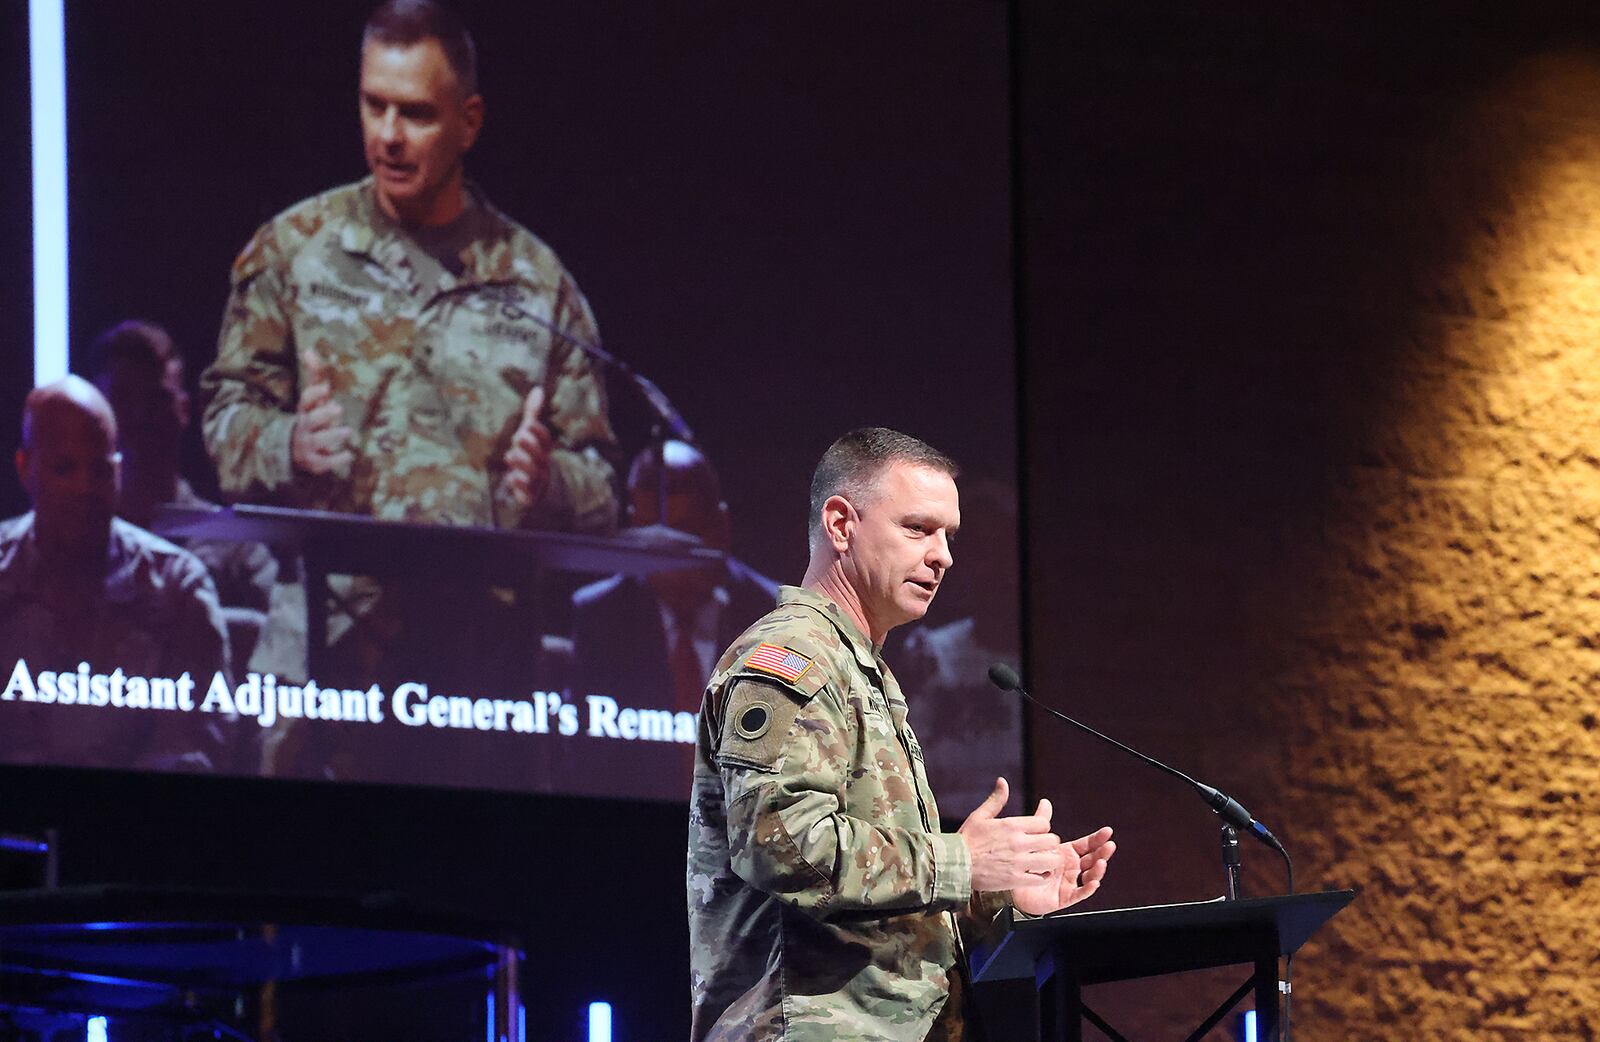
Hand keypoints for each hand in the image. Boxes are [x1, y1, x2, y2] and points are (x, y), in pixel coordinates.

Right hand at [291, 350, 353, 474]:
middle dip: (323, 414)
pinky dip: (336, 460)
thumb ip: (315, 377)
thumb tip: (309, 350)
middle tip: (338, 408)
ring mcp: (307, 445)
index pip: (306, 400)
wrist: (291, 451)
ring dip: (332, 435)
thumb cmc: (310, 419)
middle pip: (311, 420)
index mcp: (304, 411)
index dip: (314, 394)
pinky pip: (324, 462)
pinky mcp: (314, 462)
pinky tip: (349, 455)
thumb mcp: (312, 400)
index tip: (326, 389)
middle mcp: (304, 427)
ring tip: (348, 431)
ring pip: (318, 441)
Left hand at [500, 386, 552, 507]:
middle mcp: (543, 462)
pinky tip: (511, 478)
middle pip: (540, 454)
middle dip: (530, 445)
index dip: (538, 432)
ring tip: (510, 456)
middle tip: (519, 437)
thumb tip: (538, 390)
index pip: (545, 438)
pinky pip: (527, 490)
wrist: (538, 486)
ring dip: (522, 462)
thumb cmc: (531, 454)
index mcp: (543, 447)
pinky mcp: (529, 493)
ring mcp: (537, 479)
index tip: (528, 424)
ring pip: (533, 471)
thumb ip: (532, 413)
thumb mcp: (530, 434)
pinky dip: (519, 484)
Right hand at [959, 777, 1068, 892]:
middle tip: (1043, 847)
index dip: (1043, 827)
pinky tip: (1037, 875)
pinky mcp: (1015, 879)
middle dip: (1049, 844)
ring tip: (1043, 862)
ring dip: (1050, 860)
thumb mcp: (980, 816)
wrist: (954, 865)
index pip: (1044, 823)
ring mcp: (1018, 862)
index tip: (1037, 832)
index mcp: (1011, 825)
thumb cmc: (966, 839)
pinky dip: (1043, 877)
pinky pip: (1041, 879)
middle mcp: (1018, 842)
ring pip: (1051, 860)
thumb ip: (996, 799)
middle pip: (1051, 841)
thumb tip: (1003, 781)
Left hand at [1011, 823, 1115, 915]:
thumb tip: (1045, 801)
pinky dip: (1088, 889)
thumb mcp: (1036, 841)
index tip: (1108, 831)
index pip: (1087, 844)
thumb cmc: (1028, 864)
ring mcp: (1071, 882)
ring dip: (1098, 870)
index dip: (1098, 838)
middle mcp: (1073, 867)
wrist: (1015, 888)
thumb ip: (1042, 822)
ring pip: (1090, 876)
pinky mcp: (1066, 897)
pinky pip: (1080, 893)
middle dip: (1103, 852)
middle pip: (1093, 859)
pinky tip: (1094, 883)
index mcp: (1068, 853)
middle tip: (1110, 845)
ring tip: (1101, 862)